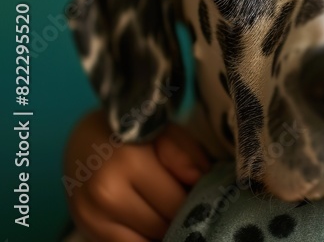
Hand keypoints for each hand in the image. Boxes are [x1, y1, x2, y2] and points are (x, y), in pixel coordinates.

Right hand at [63, 110, 209, 240]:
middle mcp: (106, 194)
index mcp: (129, 163)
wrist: (86, 139)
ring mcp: (90, 216)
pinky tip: (148, 223)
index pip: (176, 204)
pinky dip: (141, 238)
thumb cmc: (135, 134)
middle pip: (161, 227)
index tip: (199, 195)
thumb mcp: (165, 131)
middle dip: (177, 219)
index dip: (194, 203)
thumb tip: (199, 180)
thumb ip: (185, 155)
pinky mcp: (84, 229)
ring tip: (165, 214)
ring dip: (159, 233)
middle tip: (182, 204)